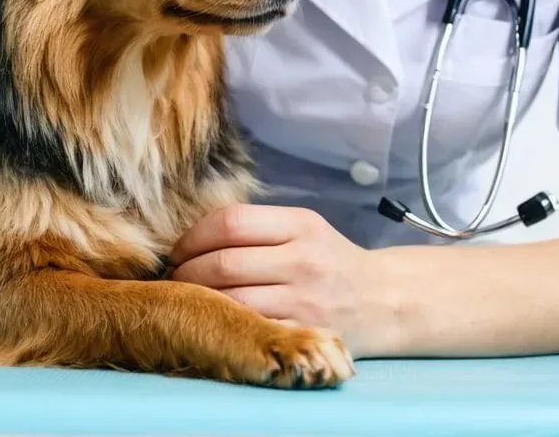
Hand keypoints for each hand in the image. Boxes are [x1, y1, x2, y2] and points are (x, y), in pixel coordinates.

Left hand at [168, 205, 386, 356]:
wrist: (384, 301)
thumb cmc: (331, 262)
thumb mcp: (304, 229)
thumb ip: (257, 228)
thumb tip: (189, 238)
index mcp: (302, 225)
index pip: (230, 222)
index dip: (192, 237)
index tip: (178, 251)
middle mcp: (305, 260)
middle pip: (223, 264)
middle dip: (186, 273)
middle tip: (174, 280)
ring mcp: (306, 301)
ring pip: (231, 301)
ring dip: (198, 303)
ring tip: (187, 301)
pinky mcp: (305, 335)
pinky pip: (250, 330)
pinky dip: (224, 326)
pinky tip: (214, 323)